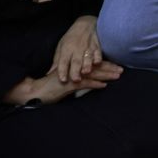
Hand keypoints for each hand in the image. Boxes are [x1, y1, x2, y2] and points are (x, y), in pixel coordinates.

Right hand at [3, 61, 123, 105]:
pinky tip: (103, 85)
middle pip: (94, 68)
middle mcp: (73, 69)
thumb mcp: (66, 84)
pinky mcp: (67, 84)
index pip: (92, 65)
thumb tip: (93, 82)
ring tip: (118, 75)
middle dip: (109, 68)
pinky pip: (83, 83)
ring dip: (106, 75)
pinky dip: (94, 84)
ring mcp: (70, 76)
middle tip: (122, 70)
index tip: (117, 66)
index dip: (105, 66)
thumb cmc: (50, 89)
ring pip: (91, 74)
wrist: (35, 91)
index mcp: (74, 68)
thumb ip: (78, 81)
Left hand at [52, 15, 100, 81]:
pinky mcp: (97, 46)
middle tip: (75, 80)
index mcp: (66, 49)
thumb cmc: (71, 38)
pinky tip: (97, 63)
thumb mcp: (61, 47)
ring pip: (87, 57)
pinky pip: (98, 53)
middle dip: (75, 70)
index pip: (63, 61)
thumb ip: (57, 61)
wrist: (86, 24)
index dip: (62, 70)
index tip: (62, 80)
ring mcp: (88, 47)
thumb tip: (49, 74)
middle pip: (76, 61)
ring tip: (86, 72)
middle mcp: (77, 48)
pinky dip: (98, 58)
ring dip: (87, 65)